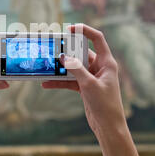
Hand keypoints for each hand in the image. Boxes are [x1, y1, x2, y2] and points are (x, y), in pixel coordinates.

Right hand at [42, 24, 148, 155]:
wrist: (108, 127)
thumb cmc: (105, 105)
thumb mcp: (89, 85)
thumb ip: (76, 69)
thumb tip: (64, 57)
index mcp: (107, 63)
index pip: (97, 39)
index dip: (85, 31)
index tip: (71, 28)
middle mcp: (100, 67)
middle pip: (82, 52)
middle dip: (68, 50)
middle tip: (54, 47)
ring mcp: (91, 77)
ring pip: (74, 67)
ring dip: (61, 67)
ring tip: (47, 65)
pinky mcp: (85, 87)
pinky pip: (70, 80)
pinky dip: (59, 81)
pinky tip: (46, 83)